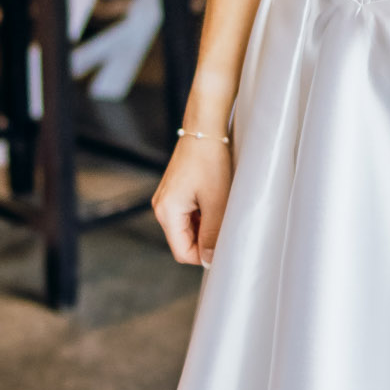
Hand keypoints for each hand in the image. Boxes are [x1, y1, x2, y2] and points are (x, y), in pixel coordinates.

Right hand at [152, 132, 231, 267]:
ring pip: (189, 228)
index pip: (183, 253)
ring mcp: (167, 198)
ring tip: (222, 207)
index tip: (225, 245)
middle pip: (185, 241)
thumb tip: (210, 261)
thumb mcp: (216, 201)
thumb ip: (213, 234)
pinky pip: (189, 214)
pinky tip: (217, 200)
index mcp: (167, 213)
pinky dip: (204, 213)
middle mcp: (162, 207)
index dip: (204, 255)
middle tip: (227, 223)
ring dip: (207, 224)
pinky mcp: (175, 191)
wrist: (205, 128)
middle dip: (206, 238)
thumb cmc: (210, 161)